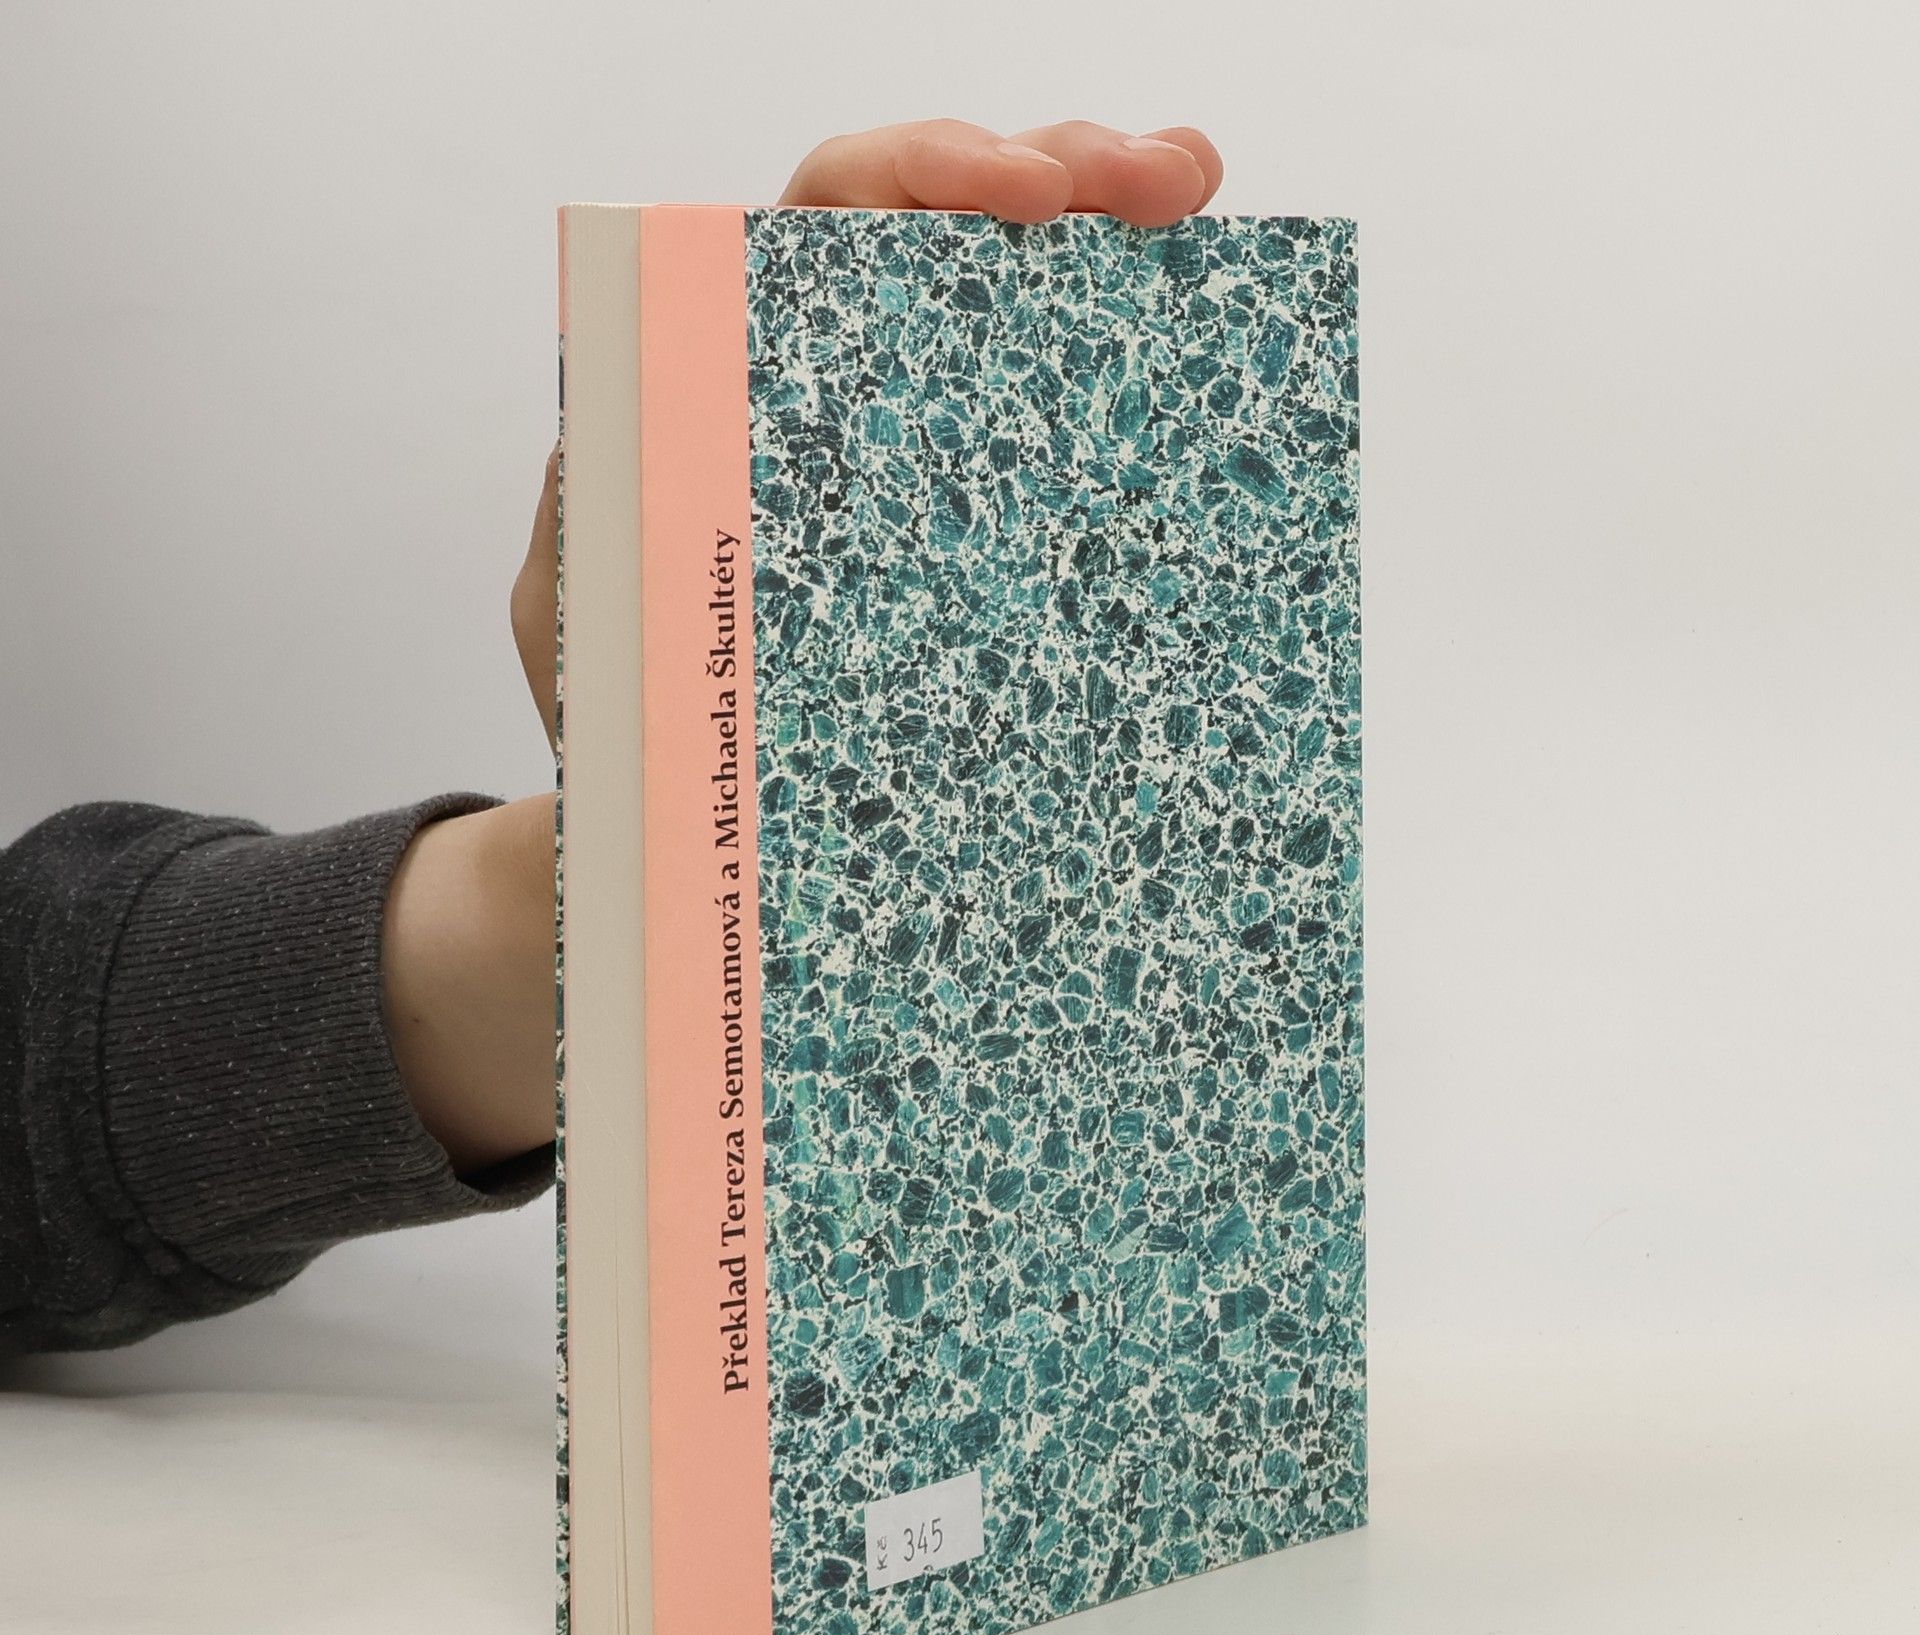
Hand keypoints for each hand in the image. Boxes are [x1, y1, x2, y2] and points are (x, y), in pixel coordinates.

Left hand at [414, 118, 1225, 1174]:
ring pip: (1031, 323)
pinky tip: (1215, 375)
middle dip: (1070, 171)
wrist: (678, 842)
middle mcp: (844, 397)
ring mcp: (930, 477)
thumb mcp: (581, 617)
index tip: (1023, 191)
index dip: (927, 174)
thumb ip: (593, 520)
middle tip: (1172, 180)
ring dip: (1126, 249)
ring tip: (1200, 204)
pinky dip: (1145, 406)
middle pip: (956, 234)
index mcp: (742, 376)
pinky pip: (1074, 465)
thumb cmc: (621, 721)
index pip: (830, 221)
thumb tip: (629, 445)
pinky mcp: (993, 561)